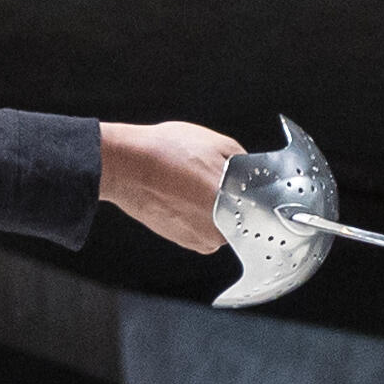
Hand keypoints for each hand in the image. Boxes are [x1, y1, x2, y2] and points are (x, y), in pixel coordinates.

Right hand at [98, 120, 241, 253]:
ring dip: (210, 206)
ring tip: (191, 183)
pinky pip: (199, 227)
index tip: (242, 178)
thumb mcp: (218, 143)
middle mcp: (220, 232)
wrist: (125, 165)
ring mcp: (200, 239)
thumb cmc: (166, 152)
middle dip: (231, 196)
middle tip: (211, 174)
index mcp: (235, 207)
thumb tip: (252, 171)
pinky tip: (180, 193)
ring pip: (218, 222)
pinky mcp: (181, 241)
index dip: (250, 187)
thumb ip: (244, 161)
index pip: (258, 204)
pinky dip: (193, 213)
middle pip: (239, 214)